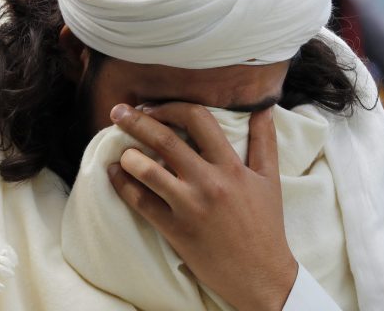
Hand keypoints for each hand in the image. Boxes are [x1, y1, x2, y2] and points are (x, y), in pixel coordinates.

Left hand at [107, 102, 296, 310]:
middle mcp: (208, 182)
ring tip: (118, 148)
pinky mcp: (175, 230)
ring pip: (147, 171)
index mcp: (230, 166)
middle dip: (136, 121)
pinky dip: (122, 185)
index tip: (153, 107)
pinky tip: (114, 174)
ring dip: (127, 155)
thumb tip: (264, 107)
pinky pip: (140, 203)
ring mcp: (189, 207)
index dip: (171, 107)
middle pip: (165, 140)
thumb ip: (265, 140)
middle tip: (117, 111)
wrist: (260, 275)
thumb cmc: (266, 224)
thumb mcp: (270, 179)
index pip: (198, 119)